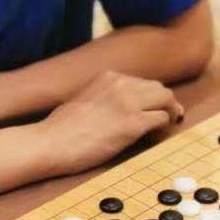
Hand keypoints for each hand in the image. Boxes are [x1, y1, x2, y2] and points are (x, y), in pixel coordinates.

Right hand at [40, 70, 183, 173]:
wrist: (49, 142)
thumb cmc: (60, 129)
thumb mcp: (84, 100)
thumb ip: (104, 97)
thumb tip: (119, 111)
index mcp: (108, 76)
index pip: (142, 82)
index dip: (151, 98)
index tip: (152, 110)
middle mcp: (121, 84)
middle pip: (159, 88)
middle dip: (166, 103)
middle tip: (169, 119)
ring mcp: (128, 102)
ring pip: (167, 100)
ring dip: (170, 113)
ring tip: (166, 127)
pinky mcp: (133, 123)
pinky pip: (163, 119)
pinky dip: (164, 128)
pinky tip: (156, 137)